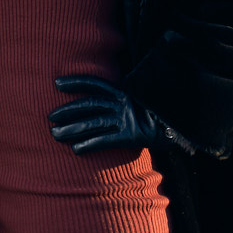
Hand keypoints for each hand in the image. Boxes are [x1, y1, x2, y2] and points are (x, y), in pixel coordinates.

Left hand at [48, 75, 167, 154]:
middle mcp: (123, 103)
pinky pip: (105, 140)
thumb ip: (126, 99)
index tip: (57, 83)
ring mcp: (127, 119)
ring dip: (72, 128)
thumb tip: (109, 100)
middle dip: (68, 110)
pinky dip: (89, 144)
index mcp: (125, 92)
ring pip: (93, 122)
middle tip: (50, 117)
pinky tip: (75, 150)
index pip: (95, 84)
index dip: (76, 82)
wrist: (182, 125)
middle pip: (89, 104)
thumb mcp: (143, 99)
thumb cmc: (162, 113)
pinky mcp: (131, 136)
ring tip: (54, 134)